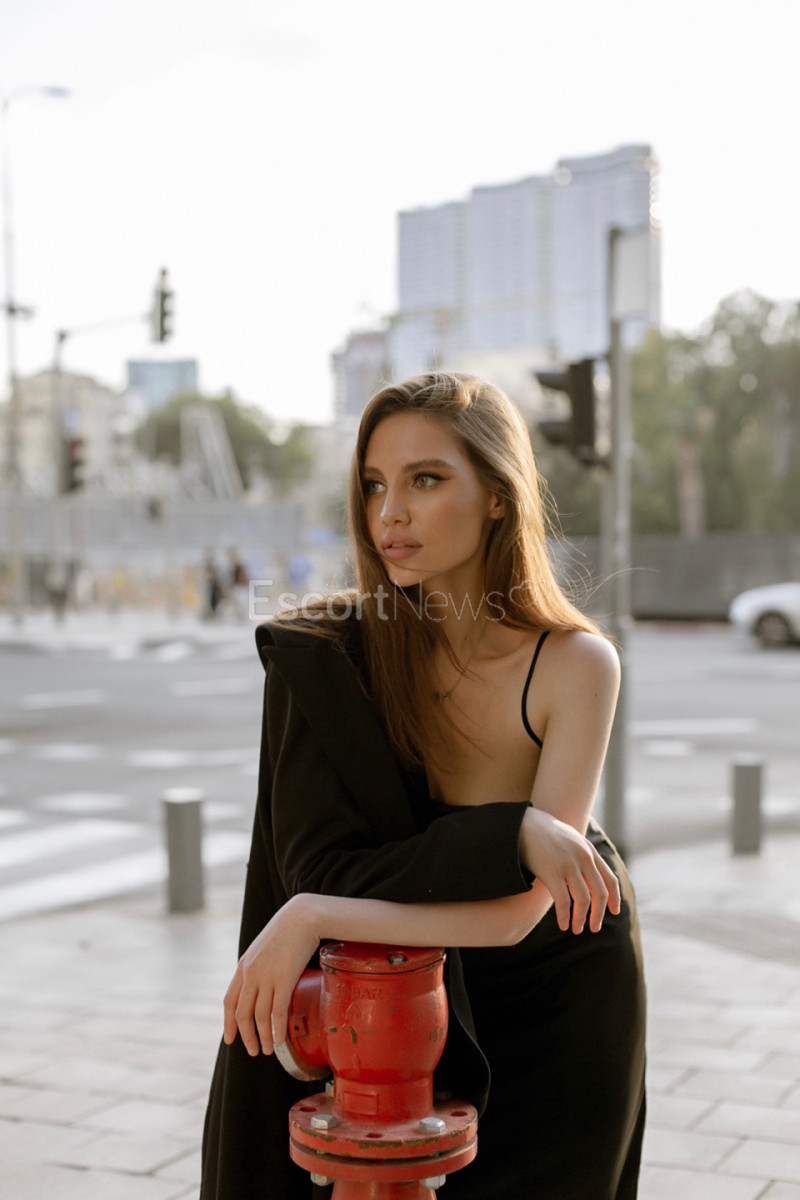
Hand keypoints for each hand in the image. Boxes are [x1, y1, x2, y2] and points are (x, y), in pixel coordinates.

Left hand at [223, 894, 319, 1055]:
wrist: (302, 916)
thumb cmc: (286, 931)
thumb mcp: (263, 948)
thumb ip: (258, 966)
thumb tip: (261, 985)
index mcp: (243, 966)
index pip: (229, 1001)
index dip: (228, 1023)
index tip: (230, 1039)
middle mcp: (251, 974)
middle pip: (242, 1013)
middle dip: (246, 1036)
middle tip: (253, 1050)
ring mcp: (266, 977)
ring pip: (259, 1016)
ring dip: (263, 1037)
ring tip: (269, 1050)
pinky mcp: (284, 979)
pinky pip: (277, 1011)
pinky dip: (277, 1029)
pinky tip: (280, 1040)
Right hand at [520, 808, 620, 934]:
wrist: (523, 823)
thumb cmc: (544, 833)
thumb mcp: (570, 839)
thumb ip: (582, 855)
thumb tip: (588, 875)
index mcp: (589, 851)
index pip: (610, 879)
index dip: (615, 898)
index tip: (614, 911)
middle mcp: (583, 858)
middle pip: (600, 893)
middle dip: (599, 914)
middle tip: (595, 928)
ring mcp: (568, 865)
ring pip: (583, 900)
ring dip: (581, 919)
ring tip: (577, 929)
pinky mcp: (552, 872)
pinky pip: (563, 901)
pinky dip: (565, 916)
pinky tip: (563, 925)